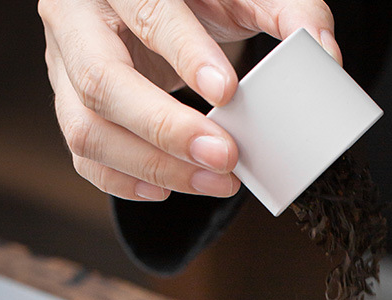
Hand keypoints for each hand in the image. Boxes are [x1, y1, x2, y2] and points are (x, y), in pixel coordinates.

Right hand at [38, 0, 340, 200]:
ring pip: (87, 129)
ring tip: (215, 181)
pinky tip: (168, 188)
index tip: (229, 92)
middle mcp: (79, 20)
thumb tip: (326, 53)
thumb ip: (289, 10)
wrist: (153, 2)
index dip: (185, 54)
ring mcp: (66, 68)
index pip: (147, 11)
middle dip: (167, 130)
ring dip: (155, 167)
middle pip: (103, 81)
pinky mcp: (72, 108)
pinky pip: (84, 157)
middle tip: (226, 157)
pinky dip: (125, 182)